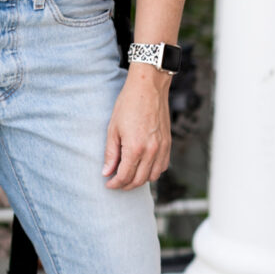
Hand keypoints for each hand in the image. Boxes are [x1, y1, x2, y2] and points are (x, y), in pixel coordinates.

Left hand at [102, 67, 171, 189]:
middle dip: (126, 185)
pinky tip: (143, 167)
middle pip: (139, 180)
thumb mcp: (113, 128)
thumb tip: (106, 172)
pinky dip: (153, 172)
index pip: (125, 176)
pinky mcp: (168, 144)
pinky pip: (162, 167)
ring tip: (128, 175)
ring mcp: (162, 148)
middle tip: (116, 183)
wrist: (148, 88)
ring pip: (153, 176)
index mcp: (135, 148)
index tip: (108, 184)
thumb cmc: (128, 104)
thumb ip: (111, 153)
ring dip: (140, 180)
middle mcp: (151, 151)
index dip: (115, 183)